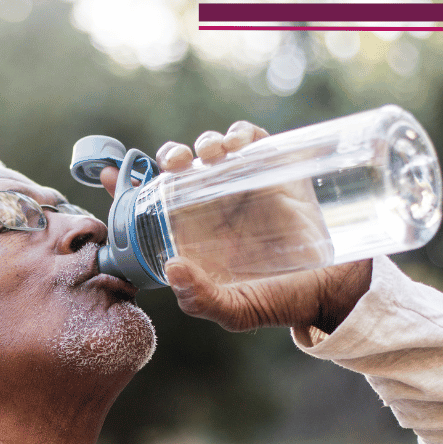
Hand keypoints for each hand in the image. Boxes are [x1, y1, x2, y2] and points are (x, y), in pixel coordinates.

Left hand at [100, 122, 370, 333]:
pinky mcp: (276, 171)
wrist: (333, 290)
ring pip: (212, 149)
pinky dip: (242, 133)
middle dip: (171, 155)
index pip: (150, 204)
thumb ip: (200, 299)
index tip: (109, 176)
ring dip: (204, 143)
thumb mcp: (235, 311)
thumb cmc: (279, 301)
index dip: (126, 185)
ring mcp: (243, 186)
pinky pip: (253, 140)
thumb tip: (172, 268)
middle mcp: (212, 206)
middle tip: (177, 164)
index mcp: (192, 234)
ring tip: (209, 156)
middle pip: (180, 167)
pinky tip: (238, 144)